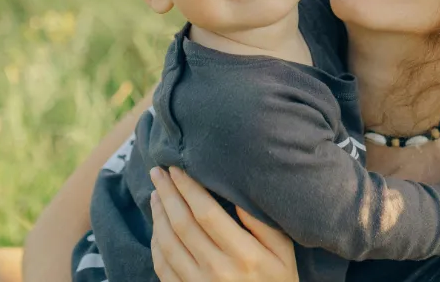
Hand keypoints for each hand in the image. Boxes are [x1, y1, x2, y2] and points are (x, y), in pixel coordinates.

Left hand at [149, 166, 298, 281]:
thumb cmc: (278, 281)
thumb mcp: (284, 252)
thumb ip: (262, 224)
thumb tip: (237, 194)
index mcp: (245, 255)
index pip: (207, 213)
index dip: (189, 188)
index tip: (178, 169)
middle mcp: (218, 270)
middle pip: (183, 225)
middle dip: (168, 194)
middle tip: (158, 172)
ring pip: (168, 244)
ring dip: (158, 215)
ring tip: (156, 194)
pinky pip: (162, 267)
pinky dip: (156, 243)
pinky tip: (157, 226)